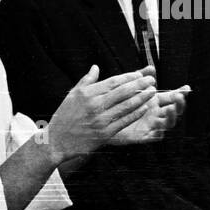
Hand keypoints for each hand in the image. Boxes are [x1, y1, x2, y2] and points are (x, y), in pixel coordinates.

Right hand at [43, 65, 157, 160]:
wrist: (57, 141)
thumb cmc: (64, 117)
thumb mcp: (72, 95)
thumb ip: (86, 81)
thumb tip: (96, 67)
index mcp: (87, 94)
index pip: (113, 82)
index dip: (128, 77)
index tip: (139, 74)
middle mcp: (94, 105)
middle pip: (122, 92)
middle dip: (139, 85)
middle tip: (151, 80)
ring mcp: (100, 120)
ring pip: (126, 106)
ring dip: (141, 98)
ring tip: (152, 92)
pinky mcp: (105, 134)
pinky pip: (124, 121)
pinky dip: (136, 113)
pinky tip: (144, 108)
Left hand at [111, 69, 188, 144]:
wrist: (105, 118)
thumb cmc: (119, 102)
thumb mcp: (129, 87)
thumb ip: (141, 77)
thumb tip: (151, 67)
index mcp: (155, 101)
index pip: (172, 97)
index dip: (181, 93)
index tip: (186, 88)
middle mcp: (156, 113)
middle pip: (175, 110)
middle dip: (179, 104)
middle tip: (178, 97)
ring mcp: (152, 125)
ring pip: (168, 123)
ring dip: (172, 117)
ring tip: (171, 109)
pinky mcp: (144, 135)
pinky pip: (155, 136)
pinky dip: (159, 132)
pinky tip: (159, 127)